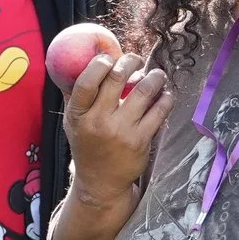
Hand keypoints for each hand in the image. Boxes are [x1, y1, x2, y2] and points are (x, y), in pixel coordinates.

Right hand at [63, 50, 173, 208]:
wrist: (101, 181)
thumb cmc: (87, 145)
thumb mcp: (72, 122)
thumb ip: (75, 96)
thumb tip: (81, 63)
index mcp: (78, 115)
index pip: (86, 82)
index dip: (100, 64)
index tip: (110, 58)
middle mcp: (98, 121)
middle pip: (116, 79)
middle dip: (130, 62)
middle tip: (137, 60)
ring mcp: (121, 131)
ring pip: (143, 91)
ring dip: (154, 77)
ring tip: (157, 74)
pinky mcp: (141, 140)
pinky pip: (159, 111)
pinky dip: (166, 98)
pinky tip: (165, 93)